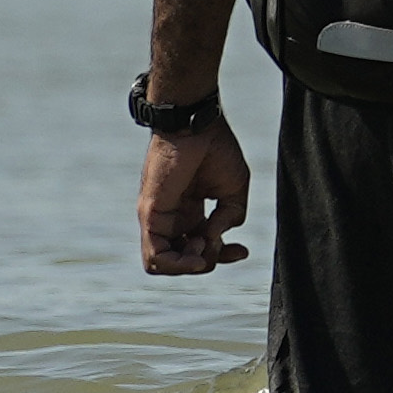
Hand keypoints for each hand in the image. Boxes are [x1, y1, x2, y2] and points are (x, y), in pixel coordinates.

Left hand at [139, 115, 252, 273]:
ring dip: (190, 267)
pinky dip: (178, 264)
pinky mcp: (150, 215)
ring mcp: (159, 219)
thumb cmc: (215, 150)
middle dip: (208, 262)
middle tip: (220, 242)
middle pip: (183, 260)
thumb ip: (230, 218)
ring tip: (206, 247)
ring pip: (163, 265)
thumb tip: (214, 241)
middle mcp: (173, 218)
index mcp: (191, 212)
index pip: (200, 249)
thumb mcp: (234, 191)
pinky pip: (155, 256)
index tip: (242, 250)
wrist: (196, 125)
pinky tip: (198, 251)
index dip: (223, 257)